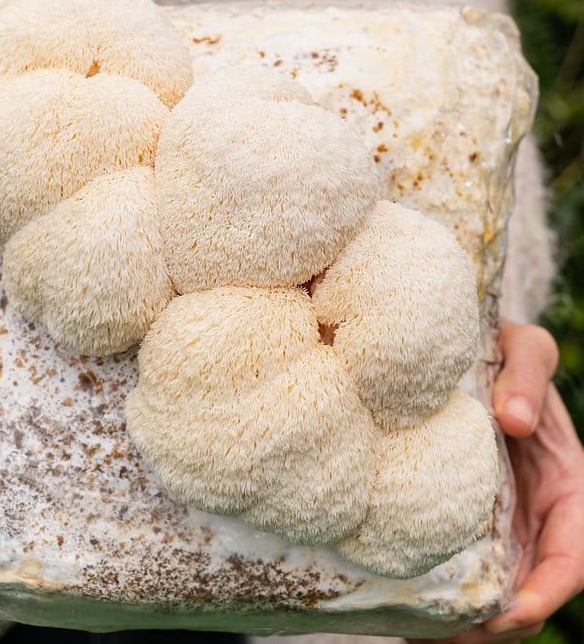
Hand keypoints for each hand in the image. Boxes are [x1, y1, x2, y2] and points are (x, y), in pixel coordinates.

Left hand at [408, 320, 583, 643]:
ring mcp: (501, 526)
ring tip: (415, 631)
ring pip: (491, 593)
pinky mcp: (463, 522)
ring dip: (462, 624)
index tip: (511, 612)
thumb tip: (513, 419)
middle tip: (445, 636)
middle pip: (529, 594)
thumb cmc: (506, 349)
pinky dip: (436, 595)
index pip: (572, 559)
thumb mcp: (527, 349)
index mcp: (569, 488)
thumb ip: (528, 375)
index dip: (547, 593)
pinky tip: (399, 604)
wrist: (468, 350)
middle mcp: (537, 518)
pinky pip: (456, 569)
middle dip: (496, 626)